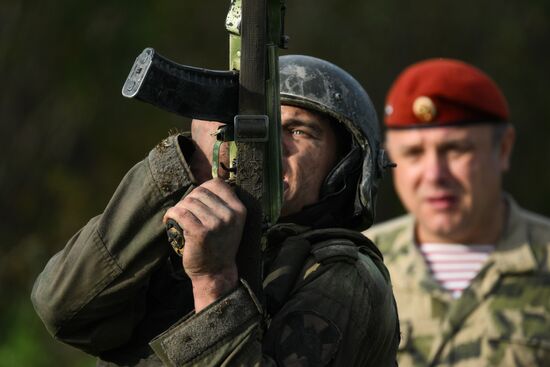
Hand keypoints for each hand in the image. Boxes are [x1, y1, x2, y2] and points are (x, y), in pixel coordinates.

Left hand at [163, 178, 245, 309]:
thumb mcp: (230, 223)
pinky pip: (180, 213)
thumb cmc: (219, 246)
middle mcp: (229, 215)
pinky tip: (169, 220)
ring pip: (188, 202)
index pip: (218, 184)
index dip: (203, 188)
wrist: (216, 273)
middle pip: (200, 192)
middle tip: (185, 212)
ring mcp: (215, 224)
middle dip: (188, 200)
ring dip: (179, 208)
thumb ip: (222, 205)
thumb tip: (203, 184)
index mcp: (239, 210)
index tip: (197, 199)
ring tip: (178, 218)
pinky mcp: (200, 232)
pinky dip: (171, 214)